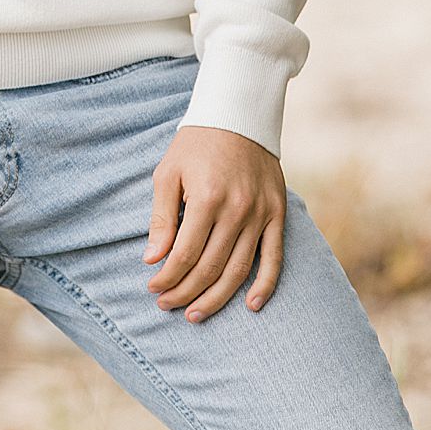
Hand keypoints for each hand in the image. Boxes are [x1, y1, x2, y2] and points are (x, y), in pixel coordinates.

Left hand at [143, 125, 285, 323]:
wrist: (238, 115)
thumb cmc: (196, 144)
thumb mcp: (169, 172)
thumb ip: (161, 217)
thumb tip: (153, 259)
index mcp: (206, 198)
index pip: (185, 254)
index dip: (168, 277)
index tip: (153, 288)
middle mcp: (236, 209)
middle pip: (210, 267)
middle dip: (185, 292)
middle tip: (168, 306)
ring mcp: (260, 213)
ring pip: (239, 269)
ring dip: (217, 297)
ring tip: (196, 314)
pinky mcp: (277, 213)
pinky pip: (274, 257)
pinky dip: (266, 285)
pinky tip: (252, 305)